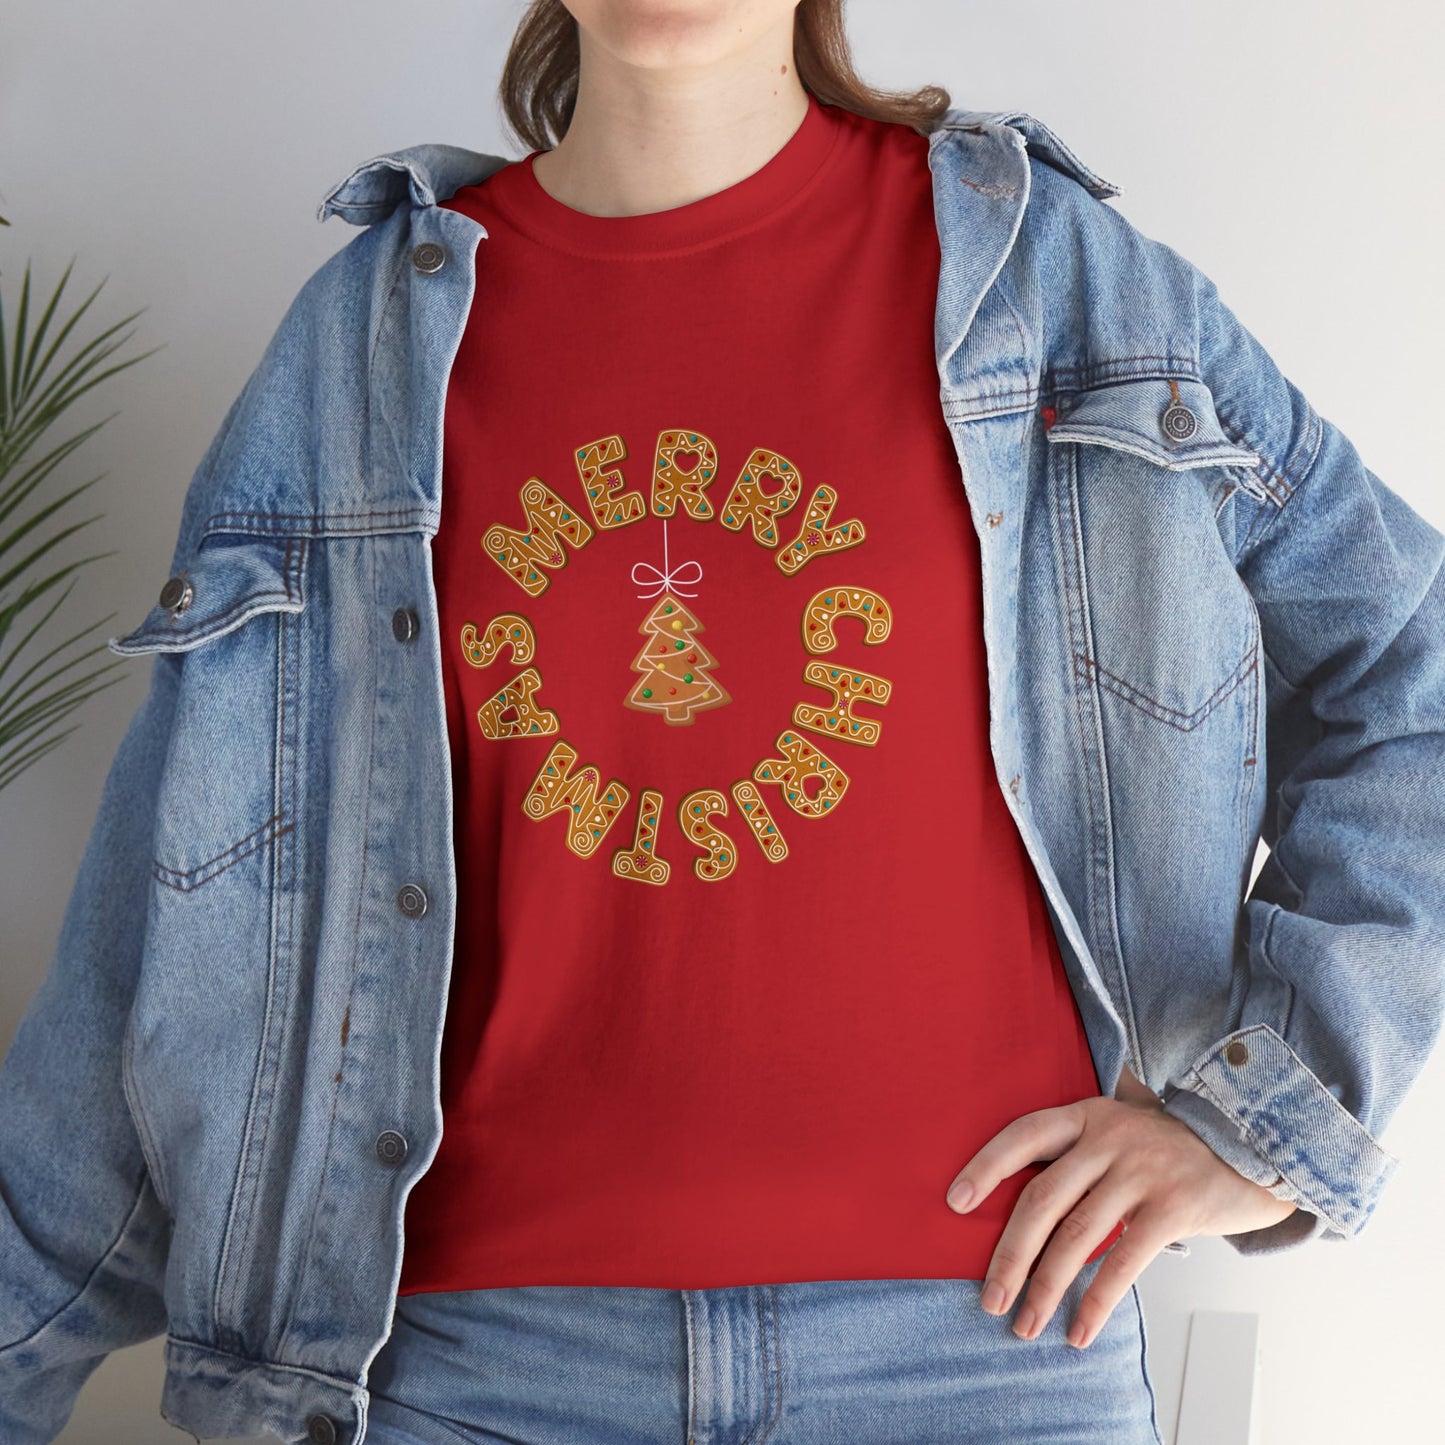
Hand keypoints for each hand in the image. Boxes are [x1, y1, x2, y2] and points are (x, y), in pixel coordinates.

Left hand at [944, 1066, 1297, 1348]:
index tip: (954, 1202)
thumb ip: (1080, 1154)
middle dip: (1010, 1254)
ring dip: (1046, 1287)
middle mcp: (1109, 1138)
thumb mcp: (1121, 1130)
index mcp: (1087, 1115)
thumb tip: (1021, 1208)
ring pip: (1077, 1236)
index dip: (986, 1167)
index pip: (1023, 1136)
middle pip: (1042, 1199)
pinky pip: (1123, 1261)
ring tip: (1025, 1323)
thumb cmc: (1173, 1148)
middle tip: (989, 1298)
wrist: (1255, 1145)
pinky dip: (1096, 1301)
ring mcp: (1141, 1171)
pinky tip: (1079, 1330)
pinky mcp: (1172, 1206)